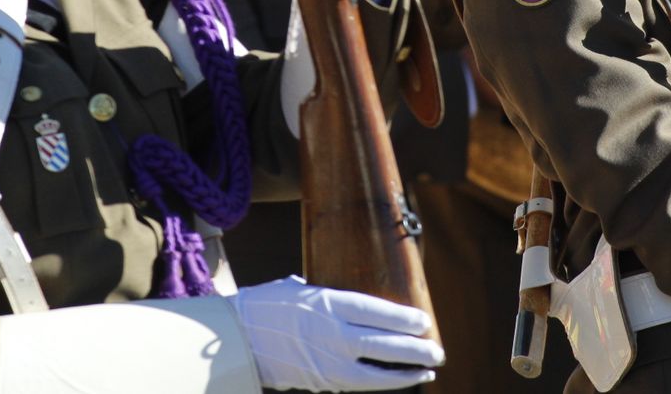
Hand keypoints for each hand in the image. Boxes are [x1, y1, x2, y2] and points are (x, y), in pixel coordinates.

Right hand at [232, 276, 442, 391]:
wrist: (234, 339)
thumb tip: (351, 298)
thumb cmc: (266, 306)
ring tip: (428, 367)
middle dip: (414, 348)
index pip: (376, 312)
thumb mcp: (299, 288)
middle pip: (382, 344)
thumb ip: (327, 295)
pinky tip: (401, 379)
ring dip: (406, 371)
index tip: (424, 320)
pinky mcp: (321, 380)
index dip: (404, 319)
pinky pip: (360, 383)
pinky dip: (384, 382)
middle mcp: (330, 334)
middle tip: (437, 349)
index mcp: (325, 304)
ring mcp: (326, 361)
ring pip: (376, 372)